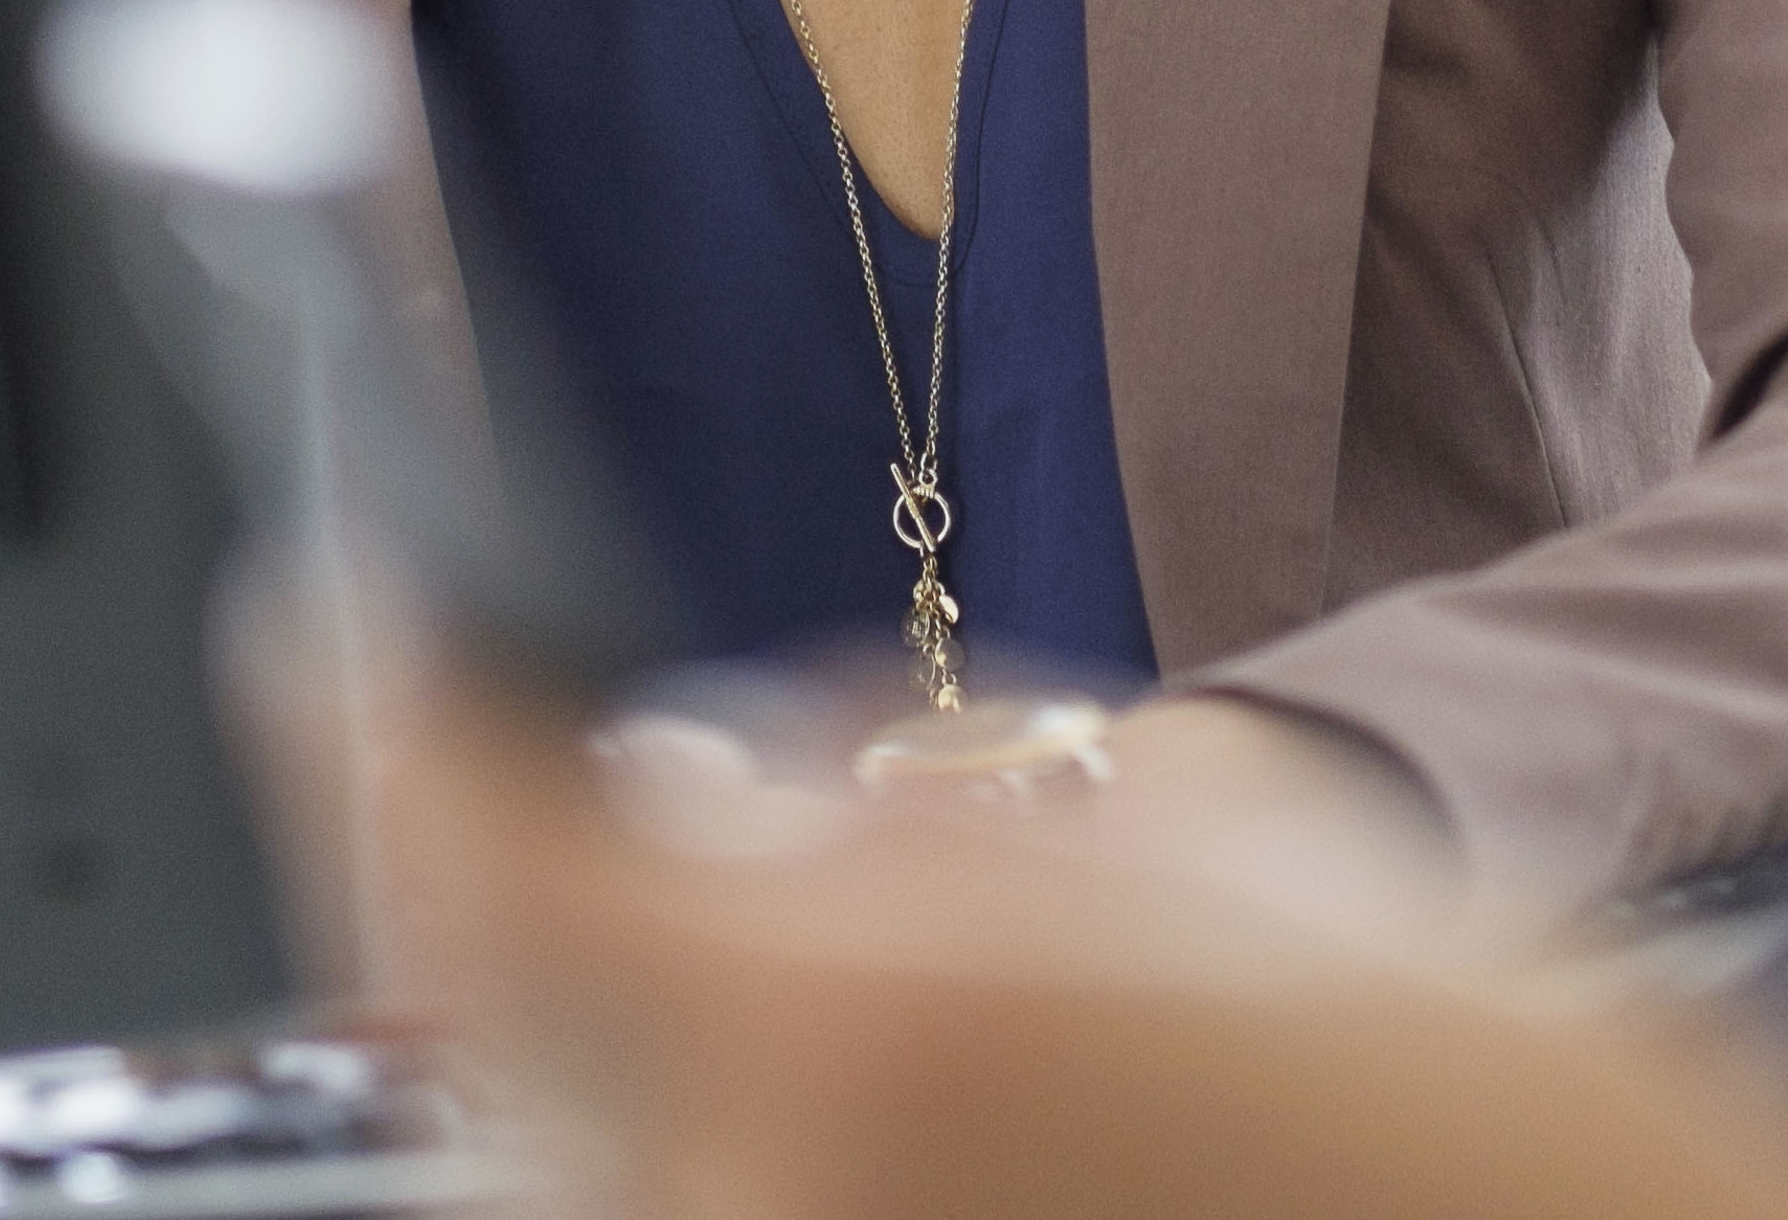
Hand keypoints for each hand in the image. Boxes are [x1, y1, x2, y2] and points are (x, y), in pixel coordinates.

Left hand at [288, 631, 1787, 1219]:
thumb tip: (695, 798)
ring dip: (599, 1062)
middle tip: (558, 808)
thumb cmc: (1461, 1087)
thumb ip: (886, 826)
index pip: (464, 840)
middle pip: (475, 1034)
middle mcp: (753, 1207)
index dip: (365, 713)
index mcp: (845, 1017)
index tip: (325, 626)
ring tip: (809, 995)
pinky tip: (850, 1112)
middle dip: (492, 903)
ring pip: (558, 1166)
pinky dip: (692, 1156)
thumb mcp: (1176, 849)